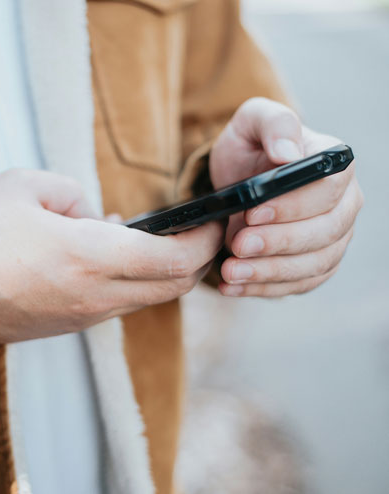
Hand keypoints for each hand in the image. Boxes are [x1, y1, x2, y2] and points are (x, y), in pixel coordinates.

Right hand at [0, 169, 223, 342]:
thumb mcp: (27, 186)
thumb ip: (75, 194)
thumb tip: (96, 216)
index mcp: (89, 254)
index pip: (174, 259)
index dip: (204, 240)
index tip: (214, 220)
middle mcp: (95, 294)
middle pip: (172, 286)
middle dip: (196, 260)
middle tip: (199, 232)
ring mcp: (83, 317)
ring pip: (146, 299)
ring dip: (162, 273)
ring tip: (154, 240)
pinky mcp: (69, 326)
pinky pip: (118, 306)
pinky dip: (132, 283)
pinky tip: (114, 258)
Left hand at [209, 97, 362, 296]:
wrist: (239, 182)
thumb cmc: (250, 148)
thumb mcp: (252, 123)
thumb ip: (273, 125)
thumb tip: (288, 153)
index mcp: (335, 165)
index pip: (328, 189)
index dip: (292, 205)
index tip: (252, 213)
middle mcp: (345, 204)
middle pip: (326, 232)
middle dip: (279, 242)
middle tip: (237, 246)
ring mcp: (334, 238)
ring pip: (315, 264)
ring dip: (270, 272)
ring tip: (230, 271)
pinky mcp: (316, 264)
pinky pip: (300, 284)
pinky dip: (266, 289)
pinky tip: (233, 287)